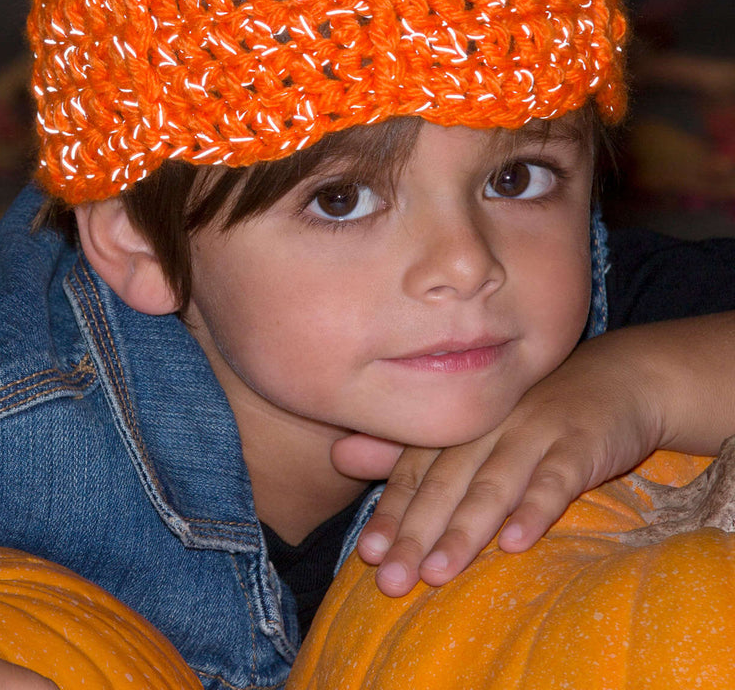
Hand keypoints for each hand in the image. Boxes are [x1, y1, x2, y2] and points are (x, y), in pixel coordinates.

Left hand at [345, 329, 662, 596]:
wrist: (620, 378)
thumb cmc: (533, 412)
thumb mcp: (471, 427)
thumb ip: (409, 448)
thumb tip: (338, 454)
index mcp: (458, 422)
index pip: (416, 470)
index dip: (391, 511)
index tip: (367, 554)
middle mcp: (488, 423)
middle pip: (446, 482)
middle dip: (416, 533)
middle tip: (390, 580)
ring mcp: (534, 430)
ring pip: (494, 484)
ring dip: (465, 530)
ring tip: (437, 572)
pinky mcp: (581, 443)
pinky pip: (556, 479)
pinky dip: (535, 509)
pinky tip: (516, 543)